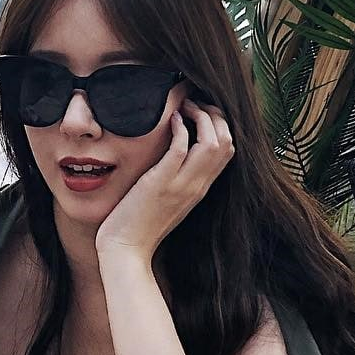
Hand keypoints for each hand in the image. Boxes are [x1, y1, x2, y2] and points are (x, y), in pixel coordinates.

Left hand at [95, 98, 234, 261]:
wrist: (126, 251)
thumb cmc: (139, 226)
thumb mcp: (167, 200)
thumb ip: (176, 180)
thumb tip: (174, 156)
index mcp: (199, 189)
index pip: (228, 150)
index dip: (220, 125)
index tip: (201, 113)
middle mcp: (196, 186)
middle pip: (227, 142)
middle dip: (215, 115)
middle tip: (194, 104)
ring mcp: (181, 185)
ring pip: (213, 142)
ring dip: (202, 116)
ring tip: (185, 106)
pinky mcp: (160, 183)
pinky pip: (182, 148)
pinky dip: (181, 127)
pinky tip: (171, 118)